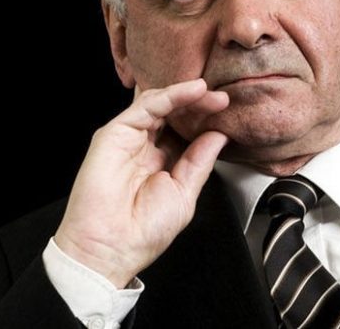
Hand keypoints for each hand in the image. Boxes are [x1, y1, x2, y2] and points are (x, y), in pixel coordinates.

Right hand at [55, 79, 228, 287]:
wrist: (112, 247)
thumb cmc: (143, 231)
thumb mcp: (185, 192)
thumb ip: (200, 161)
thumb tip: (219, 136)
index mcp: (161, 162)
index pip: (184, 131)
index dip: (204, 120)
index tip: (227, 114)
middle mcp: (144, 147)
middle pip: (172, 114)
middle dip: (198, 104)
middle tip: (222, 100)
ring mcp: (129, 138)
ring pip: (159, 104)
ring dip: (187, 95)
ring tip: (211, 93)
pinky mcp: (114, 133)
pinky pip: (145, 106)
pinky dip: (170, 95)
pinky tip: (192, 91)